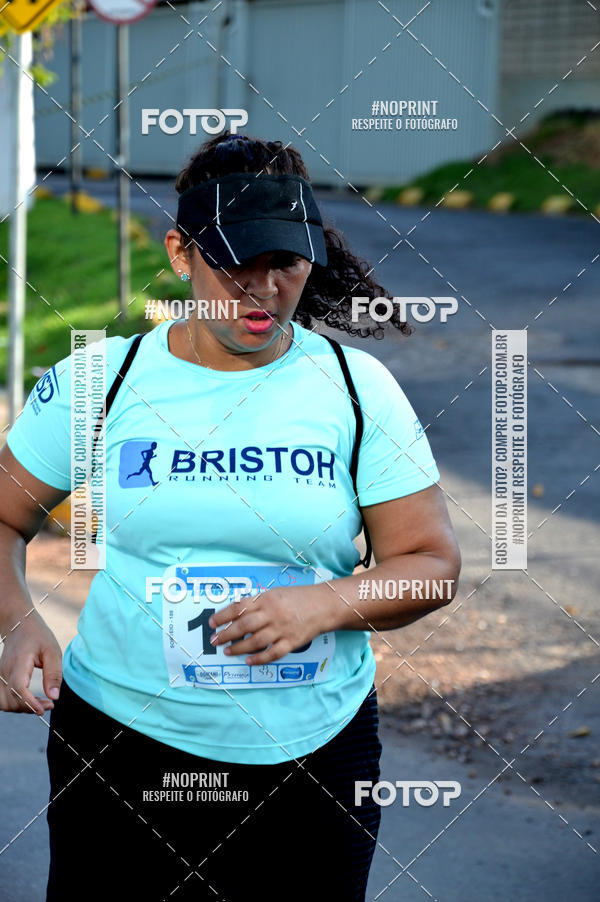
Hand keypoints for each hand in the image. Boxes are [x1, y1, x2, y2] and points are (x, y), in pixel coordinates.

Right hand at [0, 615, 61, 713]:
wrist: (19, 624)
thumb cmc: (37, 636)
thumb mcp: (52, 651)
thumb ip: (53, 674)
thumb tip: (54, 697)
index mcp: (18, 664)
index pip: (18, 689)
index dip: (30, 703)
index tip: (44, 709)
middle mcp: (5, 672)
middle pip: (11, 701)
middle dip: (30, 708)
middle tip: (49, 704)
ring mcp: (0, 676)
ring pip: (5, 704)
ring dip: (22, 708)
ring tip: (40, 702)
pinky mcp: (0, 679)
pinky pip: (3, 699)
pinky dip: (15, 704)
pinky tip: (29, 700)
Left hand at [208, 585, 330, 665]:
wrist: (323, 605)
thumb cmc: (298, 598)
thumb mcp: (275, 593)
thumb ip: (257, 603)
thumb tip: (236, 613)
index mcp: (266, 599)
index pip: (239, 608)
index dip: (223, 616)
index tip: (212, 623)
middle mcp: (272, 614)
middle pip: (244, 626)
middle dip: (226, 634)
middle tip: (214, 640)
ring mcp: (282, 629)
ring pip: (255, 641)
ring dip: (238, 647)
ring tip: (227, 651)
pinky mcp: (291, 642)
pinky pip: (272, 653)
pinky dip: (259, 659)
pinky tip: (249, 661)